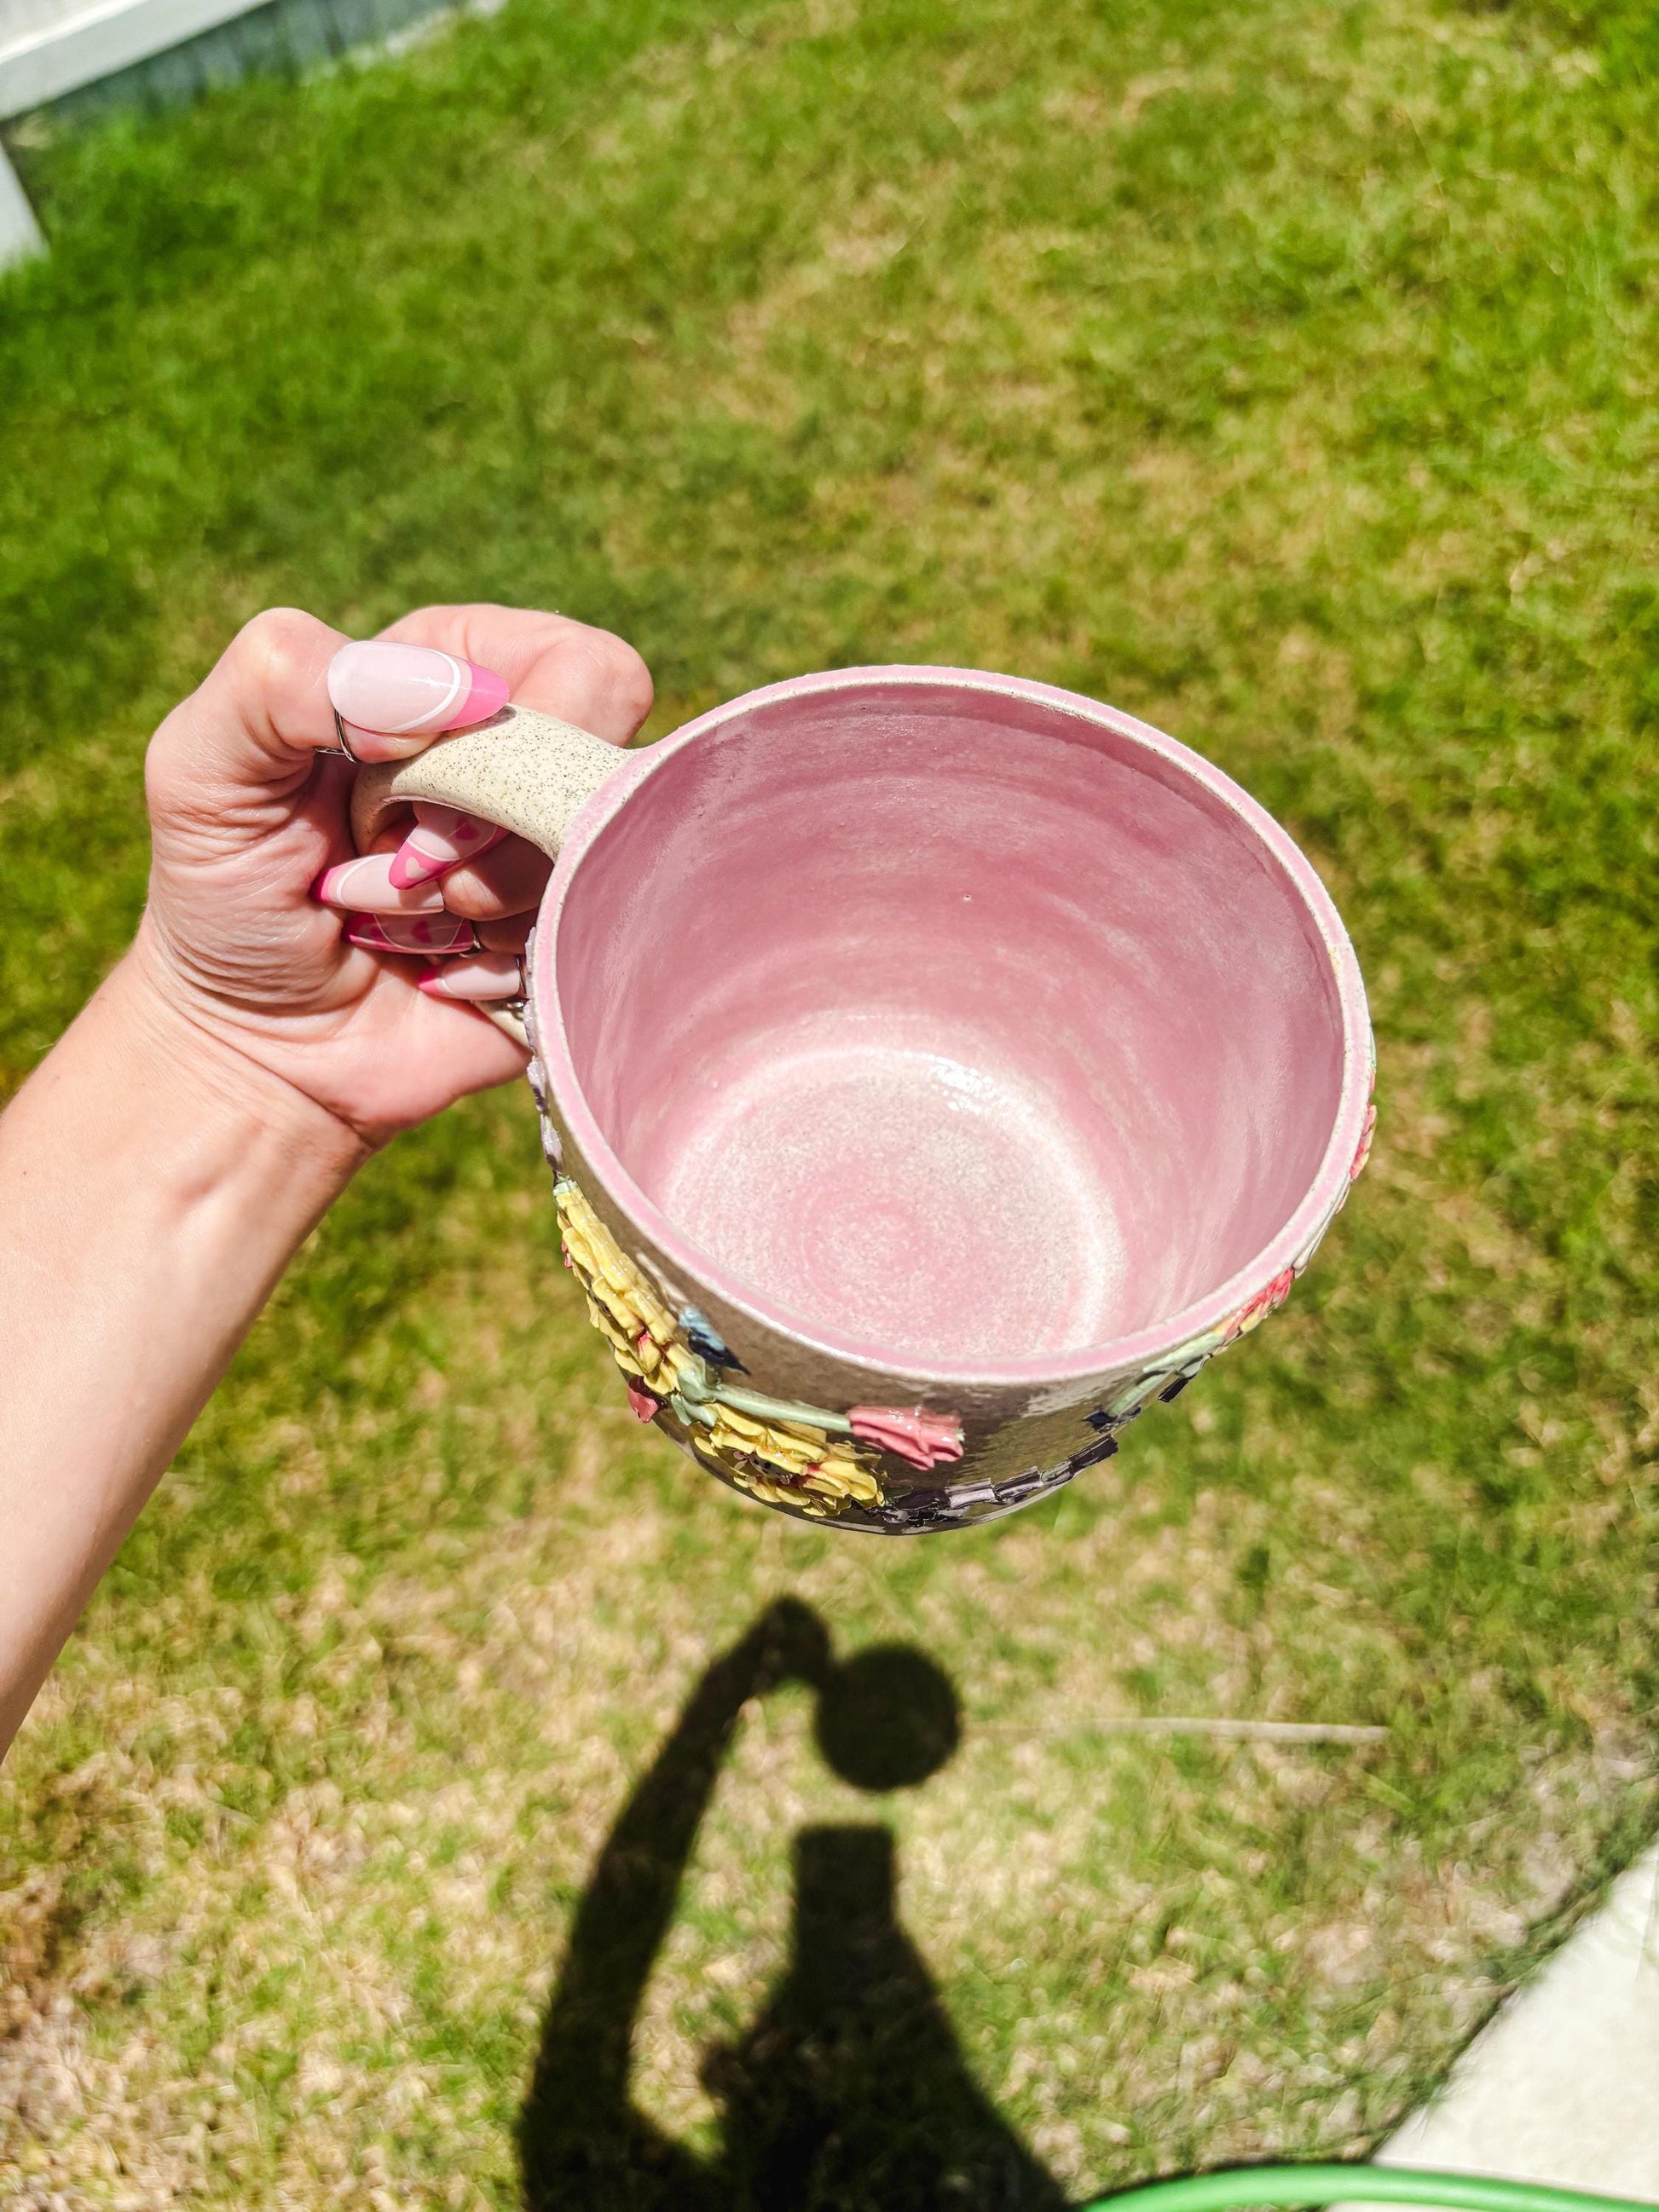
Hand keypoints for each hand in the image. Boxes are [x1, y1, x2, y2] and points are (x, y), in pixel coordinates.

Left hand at [133, 604, 652, 1144]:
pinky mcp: (576, 937)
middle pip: (597, 768)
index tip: (394, 792)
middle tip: (394, 868)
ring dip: (478, 908)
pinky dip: (497, 966)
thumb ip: (285, 678)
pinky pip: (590, 940)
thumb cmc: (226, 891)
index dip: (494, 746)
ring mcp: (559, 849)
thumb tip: (452, 694)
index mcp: (456, 669)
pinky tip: (434, 967)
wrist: (255, 1044)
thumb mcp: (203, 764)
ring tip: (396, 922)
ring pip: (594, 862)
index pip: (579, 671)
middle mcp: (524, 749)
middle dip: (480, 839)